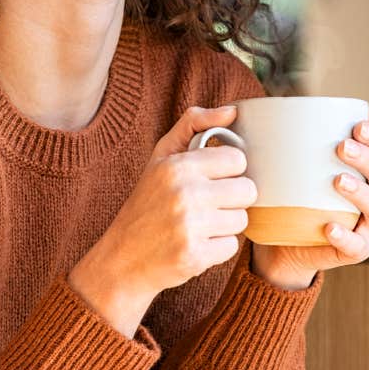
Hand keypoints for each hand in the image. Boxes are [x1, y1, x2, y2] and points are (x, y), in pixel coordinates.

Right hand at [68, 105, 257, 334]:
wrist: (122, 259)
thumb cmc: (146, 203)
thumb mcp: (161, 157)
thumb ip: (194, 125)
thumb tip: (232, 110)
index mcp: (178, 166)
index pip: (237, 160)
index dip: (228, 171)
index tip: (212, 179)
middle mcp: (185, 193)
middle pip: (247, 190)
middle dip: (232, 199)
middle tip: (208, 205)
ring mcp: (190, 226)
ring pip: (242, 220)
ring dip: (225, 225)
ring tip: (199, 225)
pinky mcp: (196, 256)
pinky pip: (232, 247)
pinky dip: (217, 248)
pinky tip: (195, 244)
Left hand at [250, 108, 368, 289]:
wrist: (286, 241)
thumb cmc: (298, 193)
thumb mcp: (300, 163)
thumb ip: (306, 137)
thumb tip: (293, 103)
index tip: (359, 125)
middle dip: (368, 158)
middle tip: (342, 147)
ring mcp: (368, 225)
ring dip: (360, 193)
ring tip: (338, 181)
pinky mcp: (355, 250)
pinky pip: (356, 246)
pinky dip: (346, 236)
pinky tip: (330, 226)